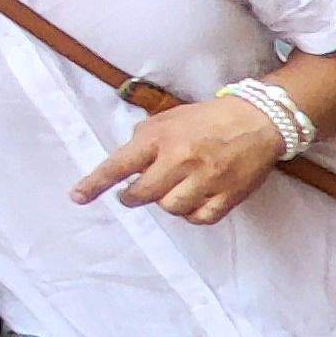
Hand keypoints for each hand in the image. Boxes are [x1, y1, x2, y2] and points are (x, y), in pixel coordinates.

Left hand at [72, 97, 288, 225]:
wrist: (258, 121)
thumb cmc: (208, 119)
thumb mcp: (168, 119)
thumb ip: (145, 139)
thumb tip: (128, 164)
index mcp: (162, 138)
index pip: (120, 165)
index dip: (96, 183)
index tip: (78, 197)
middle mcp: (181, 159)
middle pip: (143, 194)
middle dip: (133, 196)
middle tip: (133, 194)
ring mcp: (207, 179)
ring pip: (171, 208)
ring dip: (166, 203)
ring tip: (173, 191)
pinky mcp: (229, 195)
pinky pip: (200, 217)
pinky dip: (191, 214)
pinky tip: (193, 202)